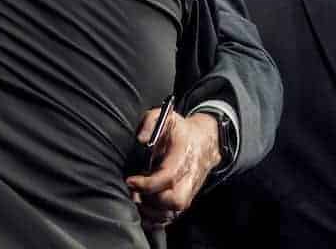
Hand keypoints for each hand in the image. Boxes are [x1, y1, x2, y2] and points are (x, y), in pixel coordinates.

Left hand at [126, 110, 221, 227]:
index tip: (130, 181)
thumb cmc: (180, 130)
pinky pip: (174, 217)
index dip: (147, 184)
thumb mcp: (165, 116)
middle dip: (151, 202)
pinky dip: (157, 219)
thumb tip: (141, 139)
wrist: (205, 141)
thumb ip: (150, 122)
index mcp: (183, 157)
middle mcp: (189, 177)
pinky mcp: (186, 198)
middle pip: (175, 201)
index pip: (167, 177)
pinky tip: (143, 210)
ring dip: (152, 212)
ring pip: (174, 212)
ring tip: (136, 201)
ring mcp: (189, 190)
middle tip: (134, 194)